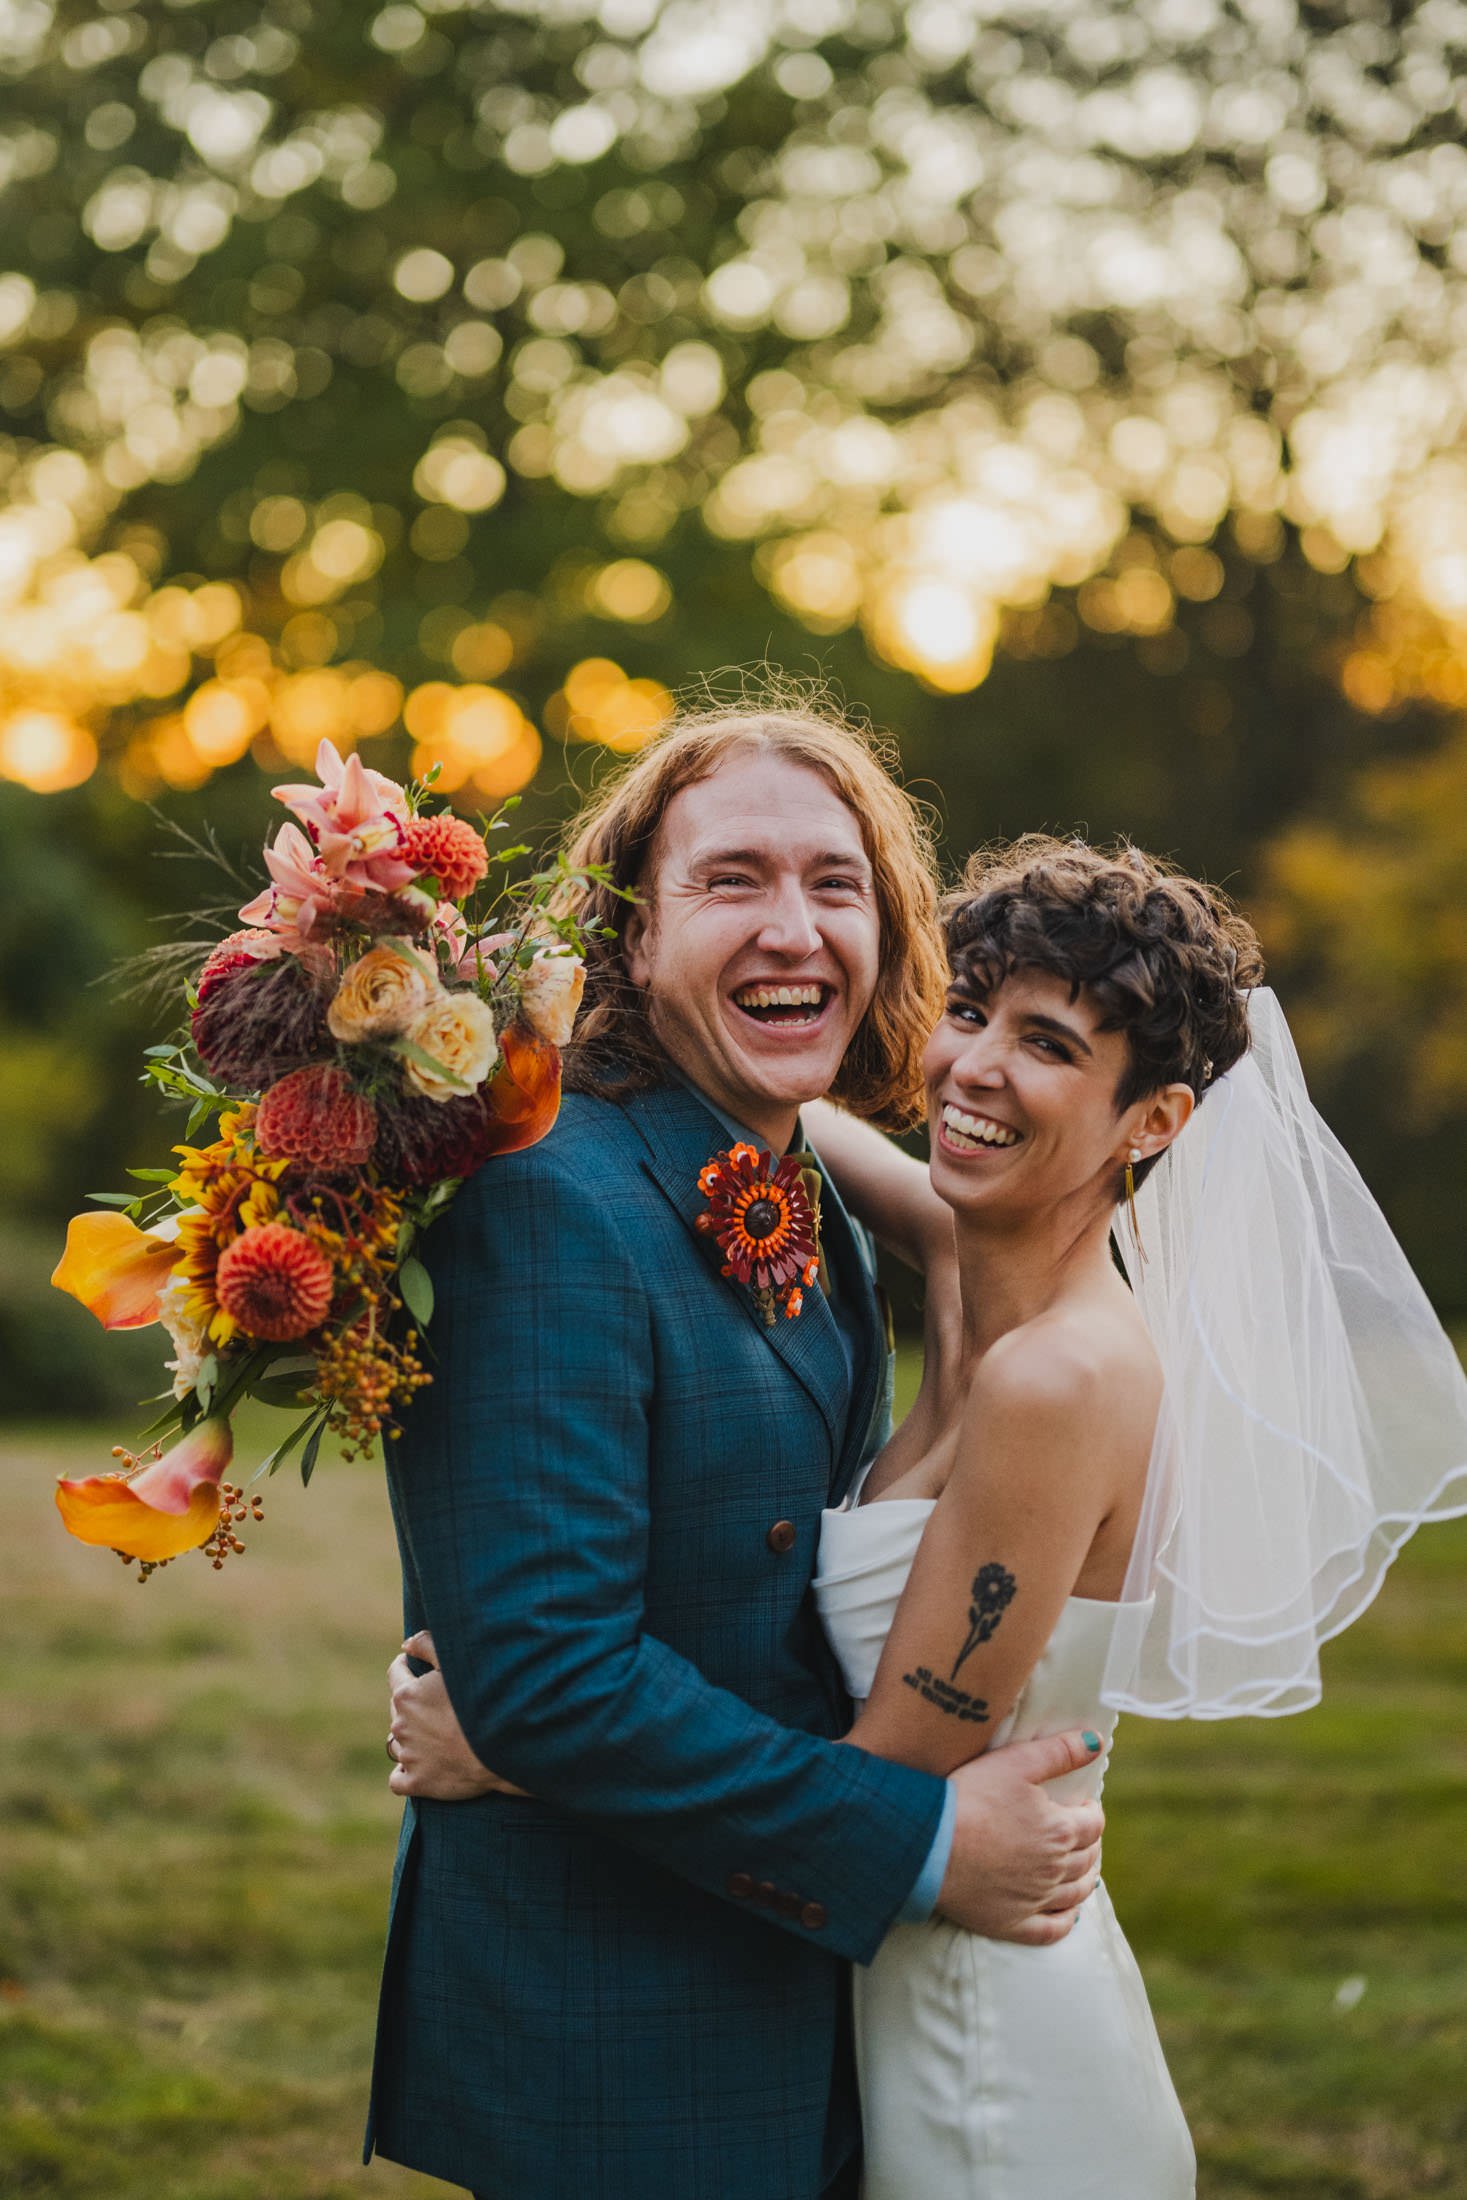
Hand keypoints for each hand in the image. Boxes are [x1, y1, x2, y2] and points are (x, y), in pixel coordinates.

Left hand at [387, 1630, 529, 1801]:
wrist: (505, 1747)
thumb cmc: (486, 1700)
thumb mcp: (458, 1663)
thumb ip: (428, 1645)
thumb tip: (406, 1644)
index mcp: (407, 1695)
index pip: (395, 1673)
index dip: (405, 1666)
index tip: (415, 1666)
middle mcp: (401, 1726)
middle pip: (398, 1708)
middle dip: (413, 1703)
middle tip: (438, 1703)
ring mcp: (408, 1757)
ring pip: (400, 1743)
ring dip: (412, 1737)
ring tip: (439, 1735)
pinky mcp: (417, 1783)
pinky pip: (399, 1779)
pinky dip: (406, 1773)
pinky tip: (422, 1766)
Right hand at [936, 1730, 1104, 1945]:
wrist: (928, 1845)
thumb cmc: (970, 1796)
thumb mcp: (1016, 1762)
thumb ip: (1060, 1751)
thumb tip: (1096, 1742)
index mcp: (1059, 1832)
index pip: (1093, 1824)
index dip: (1092, 1813)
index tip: (1084, 1806)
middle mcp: (1054, 1870)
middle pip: (1087, 1859)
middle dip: (1090, 1845)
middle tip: (1083, 1836)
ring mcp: (1035, 1900)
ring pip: (1076, 1893)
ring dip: (1086, 1879)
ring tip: (1085, 1870)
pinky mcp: (1013, 1924)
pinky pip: (1052, 1929)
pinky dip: (1067, 1921)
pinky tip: (1070, 1914)